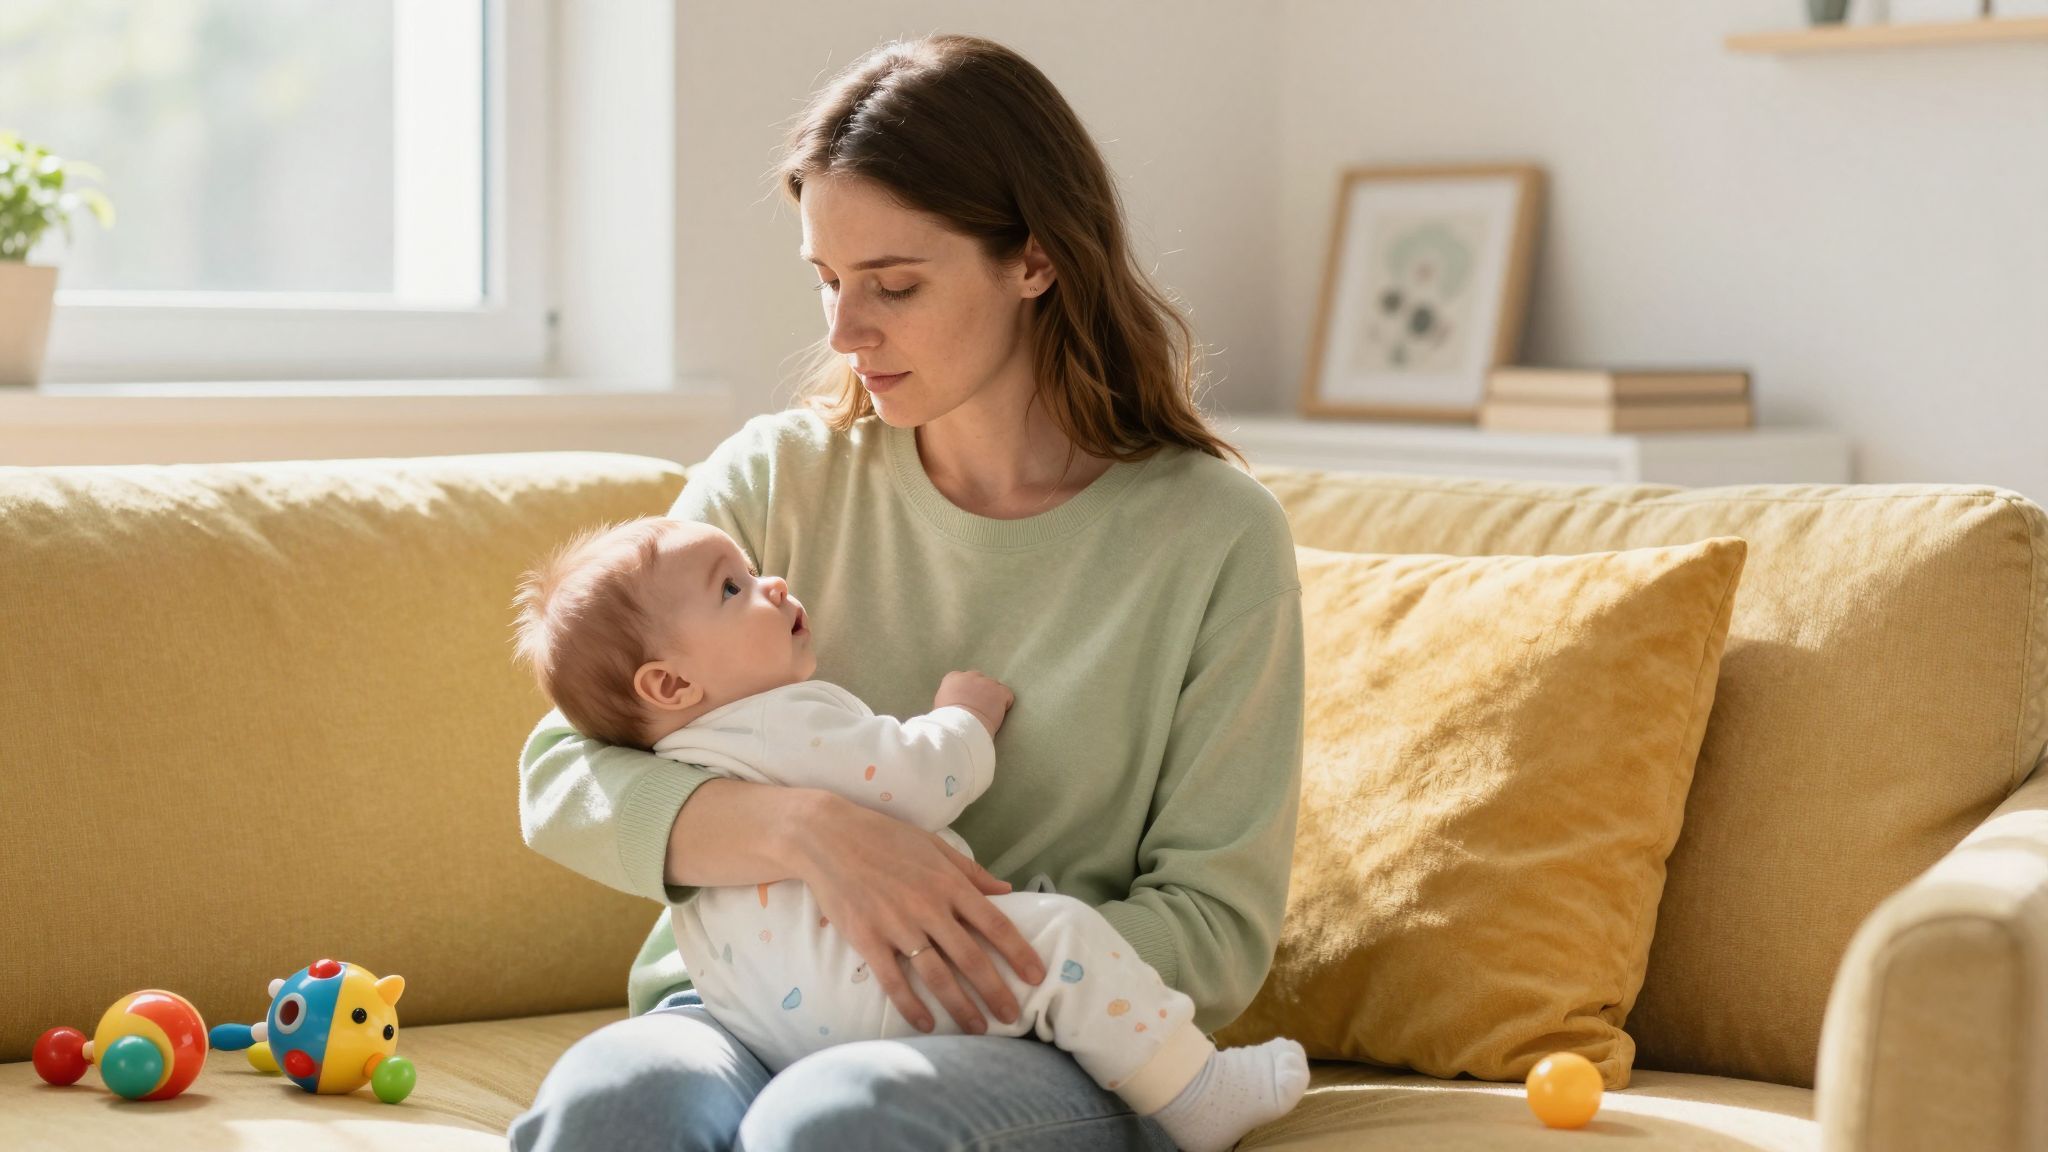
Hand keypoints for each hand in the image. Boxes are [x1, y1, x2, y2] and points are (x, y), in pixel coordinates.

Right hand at [791, 791, 1045, 1033]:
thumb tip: (1007, 889)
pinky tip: (927, 1025)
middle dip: (996, 991)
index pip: (995, 924)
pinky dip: (912, 1006)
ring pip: (938, 976)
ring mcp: (897, 926)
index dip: (1019, 953)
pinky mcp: (867, 939)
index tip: (1037, 976)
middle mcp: (928, 907)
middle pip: (971, 958)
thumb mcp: (935, 846)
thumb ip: (972, 872)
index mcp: (949, 883)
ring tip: (978, 1029)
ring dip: (961, 1007)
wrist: (828, 837)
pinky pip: (894, 982)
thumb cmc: (886, 838)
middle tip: (1013, 1017)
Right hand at [934, 670, 1014, 736]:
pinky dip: (1005, 703)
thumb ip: (948, 698)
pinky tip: (998, 714)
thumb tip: (952, 704)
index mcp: (953, 678)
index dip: (966, 691)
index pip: (962, 678)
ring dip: (992, 697)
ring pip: (994, 686)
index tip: (967, 701)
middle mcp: (970, 676)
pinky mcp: (1000, 692)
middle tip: (979, 707)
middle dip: (980, 691)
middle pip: (979, 679)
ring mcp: (987, 683)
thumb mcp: (940, 706)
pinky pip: (1007, 695)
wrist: (960, 726)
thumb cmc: (946, 721)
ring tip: (988, 713)